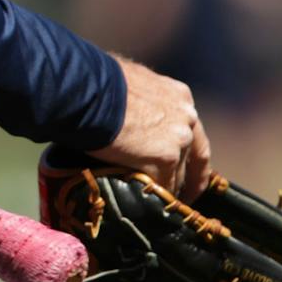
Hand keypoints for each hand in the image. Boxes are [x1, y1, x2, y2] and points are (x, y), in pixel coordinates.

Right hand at [93, 56, 210, 198]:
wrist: (87, 90)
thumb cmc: (98, 78)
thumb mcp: (130, 79)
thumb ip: (142, 97)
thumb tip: (127, 106)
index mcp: (179, 96)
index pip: (192, 129)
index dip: (186, 149)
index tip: (181, 163)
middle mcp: (186, 118)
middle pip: (194, 155)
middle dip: (189, 176)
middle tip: (183, 195)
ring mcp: (177, 141)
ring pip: (177, 174)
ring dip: (165, 186)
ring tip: (152, 200)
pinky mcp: (164, 161)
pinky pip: (163, 187)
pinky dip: (154, 196)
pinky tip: (144, 203)